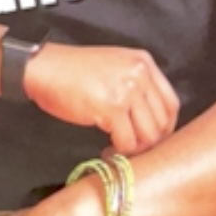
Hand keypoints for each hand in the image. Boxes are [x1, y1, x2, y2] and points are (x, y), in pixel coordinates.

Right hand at [24, 43, 179, 153]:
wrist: (44, 69)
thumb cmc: (73, 70)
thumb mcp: (114, 66)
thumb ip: (136, 84)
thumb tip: (150, 119)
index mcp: (143, 62)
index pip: (171, 102)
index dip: (165, 127)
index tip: (154, 139)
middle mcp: (140, 74)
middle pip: (163, 121)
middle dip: (150, 142)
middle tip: (133, 148)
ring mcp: (128, 90)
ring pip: (149, 134)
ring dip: (135, 149)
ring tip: (118, 149)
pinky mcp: (112, 107)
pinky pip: (127, 141)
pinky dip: (119, 152)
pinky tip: (107, 150)